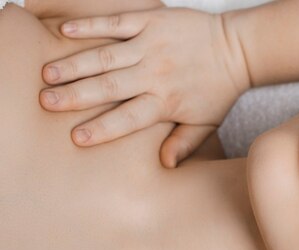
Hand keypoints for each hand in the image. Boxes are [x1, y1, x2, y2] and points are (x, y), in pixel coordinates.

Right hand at [40, 8, 250, 167]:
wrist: (238, 49)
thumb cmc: (219, 90)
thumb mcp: (207, 124)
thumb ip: (184, 144)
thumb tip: (165, 165)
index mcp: (166, 102)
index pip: (129, 118)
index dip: (102, 128)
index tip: (76, 137)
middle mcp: (156, 74)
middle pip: (110, 87)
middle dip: (76, 96)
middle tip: (46, 102)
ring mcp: (152, 45)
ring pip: (107, 56)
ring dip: (75, 64)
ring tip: (48, 74)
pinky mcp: (152, 20)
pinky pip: (117, 22)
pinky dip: (91, 26)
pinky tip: (66, 31)